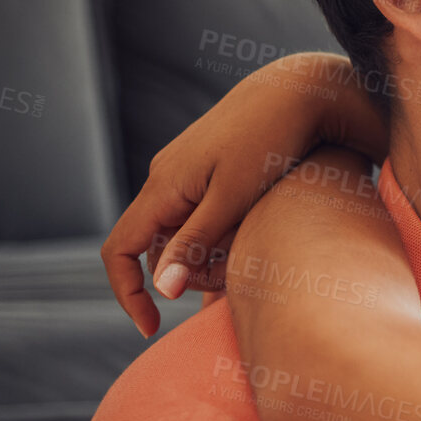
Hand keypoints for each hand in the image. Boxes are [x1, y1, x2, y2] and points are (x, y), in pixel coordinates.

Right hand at [101, 52, 389, 336]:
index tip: (152, 329)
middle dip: (187, 274)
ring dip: (209, 255)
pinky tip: (257, 234)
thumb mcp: (235, 199)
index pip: (119, 250)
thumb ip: (196, 243)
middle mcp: (165, 178)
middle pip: (155, 248)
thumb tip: (162, 290)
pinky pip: (202, 215)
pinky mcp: (211, 169)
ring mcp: (186, 172)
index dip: (128, 293)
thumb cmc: (271, 142)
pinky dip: (223, 235)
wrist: (300, 91)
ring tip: (256, 248)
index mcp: (162, 186)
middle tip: (237, 281)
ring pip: (182, 233)